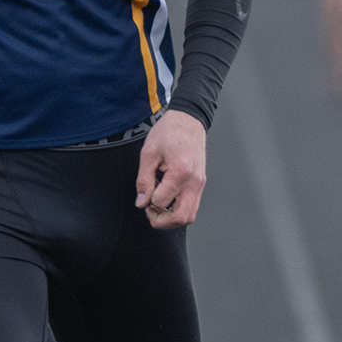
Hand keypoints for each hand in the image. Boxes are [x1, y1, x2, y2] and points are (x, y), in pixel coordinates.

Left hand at [135, 108, 206, 227]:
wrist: (188, 121)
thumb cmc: (169, 132)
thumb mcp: (149, 153)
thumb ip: (143, 180)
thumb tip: (141, 202)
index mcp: (180, 171)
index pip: (162, 201)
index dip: (148, 201)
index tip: (144, 194)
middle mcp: (194, 181)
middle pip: (181, 217)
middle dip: (162, 221)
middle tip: (150, 211)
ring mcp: (200, 184)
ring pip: (189, 216)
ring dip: (171, 218)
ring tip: (158, 206)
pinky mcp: (200, 184)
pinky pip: (192, 206)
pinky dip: (178, 209)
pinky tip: (167, 200)